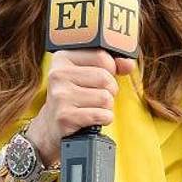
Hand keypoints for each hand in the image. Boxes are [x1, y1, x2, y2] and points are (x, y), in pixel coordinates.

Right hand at [27, 49, 136, 163]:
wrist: (52, 125)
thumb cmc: (75, 95)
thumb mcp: (88, 73)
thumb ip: (111, 64)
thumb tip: (129, 64)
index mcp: (62, 57)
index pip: (102, 56)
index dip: (110, 69)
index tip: (102, 77)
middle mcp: (57, 74)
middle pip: (105, 78)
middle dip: (109, 90)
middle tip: (96, 96)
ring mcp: (60, 96)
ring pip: (105, 98)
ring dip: (106, 107)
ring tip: (92, 107)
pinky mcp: (65, 117)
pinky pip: (102, 115)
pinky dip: (103, 119)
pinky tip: (92, 119)